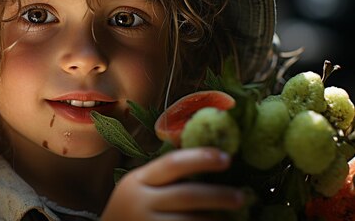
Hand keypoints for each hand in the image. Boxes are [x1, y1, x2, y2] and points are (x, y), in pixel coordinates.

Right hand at [100, 147, 244, 220]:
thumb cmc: (131, 209)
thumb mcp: (139, 186)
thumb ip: (163, 177)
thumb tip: (208, 159)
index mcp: (139, 181)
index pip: (172, 164)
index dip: (200, 158)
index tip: (226, 158)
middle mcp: (141, 202)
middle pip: (187, 195)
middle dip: (217, 196)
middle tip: (241, 196)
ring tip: (234, 220)